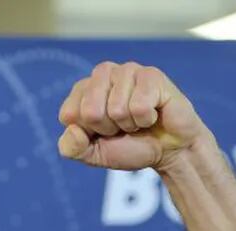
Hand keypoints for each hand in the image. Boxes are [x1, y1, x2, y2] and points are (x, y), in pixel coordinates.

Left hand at [57, 62, 209, 170]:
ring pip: (116, 109)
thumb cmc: (128, 147)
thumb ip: (71, 148)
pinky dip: (146, 119)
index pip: (68, 114)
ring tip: (137, 120)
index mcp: (82, 90)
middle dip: (108, 129)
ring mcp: (127, 71)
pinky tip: (153, 114)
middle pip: (90, 111)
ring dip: (129, 124)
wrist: (167, 151)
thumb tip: (72, 129)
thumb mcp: (92, 155)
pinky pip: (139, 106)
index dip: (87, 133)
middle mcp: (102, 74)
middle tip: (122, 127)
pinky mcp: (151, 75)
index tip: (103, 132)